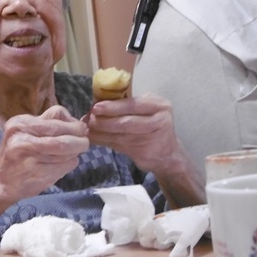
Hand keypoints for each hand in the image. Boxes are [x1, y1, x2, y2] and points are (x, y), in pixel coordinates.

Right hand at [0, 105, 88, 200]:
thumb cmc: (17, 154)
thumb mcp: (25, 131)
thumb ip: (48, 124)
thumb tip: (81, 124)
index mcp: (20, 123)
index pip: (57, 114)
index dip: (72, 122)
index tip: (78, 128)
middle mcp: (23, 138)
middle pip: (63, 134)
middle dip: (80, 138)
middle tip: (84, 142)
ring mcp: (30, 158)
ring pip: (67, 150)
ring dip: (76, 152)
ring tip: (73, 153)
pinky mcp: (39, 174)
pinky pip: (66, 165)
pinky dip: (70, 163)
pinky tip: (63, 164)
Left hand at [86, 93, 205, 207]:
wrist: (168, 153)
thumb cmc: (153, 126)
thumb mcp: (148, 110)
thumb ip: (129, 105)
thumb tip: (99, 102)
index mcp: (159, 106)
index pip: (133, 104)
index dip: (113, 106)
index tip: (96, 107)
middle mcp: (159, 121)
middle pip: (126, 121)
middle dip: (104, 120)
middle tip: (88, 118)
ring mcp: (152, 139)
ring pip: (120, 135)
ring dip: (100, 132)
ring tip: (88, 128)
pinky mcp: (143, 153)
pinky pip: (118, 145)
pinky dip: (104, 141)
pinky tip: (93, 138)